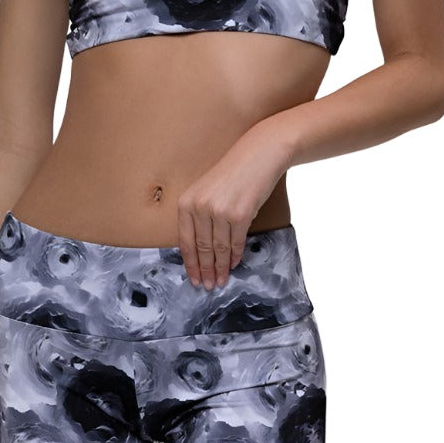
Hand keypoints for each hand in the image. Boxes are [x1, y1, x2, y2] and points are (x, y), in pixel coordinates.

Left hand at [177, 119, 290, 288]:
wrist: (257, 156)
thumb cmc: (232, 174)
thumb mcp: (206, 192)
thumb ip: (199, 216)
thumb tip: (200, 251)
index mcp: (186, 202)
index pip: (185, 242)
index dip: (190, 264)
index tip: (194, 279)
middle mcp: (199, 207)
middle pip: (201, 248)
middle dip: (205, 271)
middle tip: (208, 286)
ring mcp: (219, 211)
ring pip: (218, 249)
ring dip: (220, 268)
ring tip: (221, 281)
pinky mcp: (240, 214)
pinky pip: (235, 242)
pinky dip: (234, 256)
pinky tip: (233, 264)